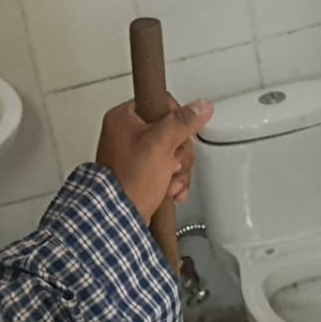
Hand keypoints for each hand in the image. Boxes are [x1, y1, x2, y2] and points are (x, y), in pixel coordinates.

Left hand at [95, 97, 214, 222]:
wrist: (120, 218)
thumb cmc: (129, 180)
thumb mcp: (160, 144)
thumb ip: (182, 122)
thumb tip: (200, 107)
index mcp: (123, 118)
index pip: (162, 103)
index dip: (177, 120)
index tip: (180, 134)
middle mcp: (126, 134)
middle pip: (171, 131)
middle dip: (178, 153)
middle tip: (171, 162)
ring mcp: (133, 155)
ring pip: (172, 152)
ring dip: (178, 169)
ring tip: (168, 179)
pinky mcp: (140, 174)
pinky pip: (166, 169)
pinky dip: (173, 180)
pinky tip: (170, 189)